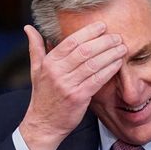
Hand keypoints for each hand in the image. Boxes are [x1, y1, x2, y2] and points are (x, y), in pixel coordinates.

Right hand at [18, 23, 125, 149]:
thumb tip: (28, 28)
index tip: (102, 26)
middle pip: (84, 51)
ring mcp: (68, 85)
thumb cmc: (43, 95)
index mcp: (49, 63)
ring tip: (122, 48)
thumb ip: (36, 48)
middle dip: (103, 42)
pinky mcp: (79, 97)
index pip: (70, 42)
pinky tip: (118, 64)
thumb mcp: (36, 70)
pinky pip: (97, 80)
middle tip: (117, 37)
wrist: (44, 124)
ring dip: (110, 54)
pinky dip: (109, 70)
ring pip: (93, 64)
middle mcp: (57, 72)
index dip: (88, 32)